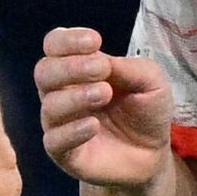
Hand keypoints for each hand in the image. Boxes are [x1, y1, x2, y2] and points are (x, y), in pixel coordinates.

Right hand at [31, 26, 174, 188]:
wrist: (153, 155)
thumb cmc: (146, 111)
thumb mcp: (151, 81)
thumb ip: (128, 67)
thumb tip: (100, 60)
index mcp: (77, 69)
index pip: (54, 45)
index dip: (67, 40)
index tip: (94, 41)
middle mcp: (61, 93)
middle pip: (44, 71)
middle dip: (70, 67)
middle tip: (101, 69)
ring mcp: (59, 123)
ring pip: (50, 105)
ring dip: (75, 96)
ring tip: (104, 94)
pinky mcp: (63, 153)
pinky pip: (54, 140)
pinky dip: (72, 130)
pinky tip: (93, 126)